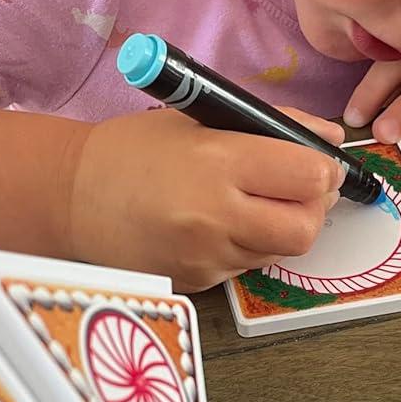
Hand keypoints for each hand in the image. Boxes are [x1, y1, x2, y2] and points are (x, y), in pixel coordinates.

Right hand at [68, 106, 343, 292]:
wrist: (69, 197)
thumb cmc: (134, 150)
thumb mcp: (200, 118)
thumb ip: (270, 123)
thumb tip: (330, 138)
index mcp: (217, 161)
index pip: (308, 175)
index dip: (324, 170)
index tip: (318, 164)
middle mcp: (215, 215)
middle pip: (305, 227)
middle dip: (315, 208)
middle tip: (302, 190)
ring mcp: (205, 256)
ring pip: (281, 252)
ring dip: (282, 227)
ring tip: (254, 202)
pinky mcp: (196, 283)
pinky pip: (246, 267)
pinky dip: (248, 246)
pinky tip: (220, 224)